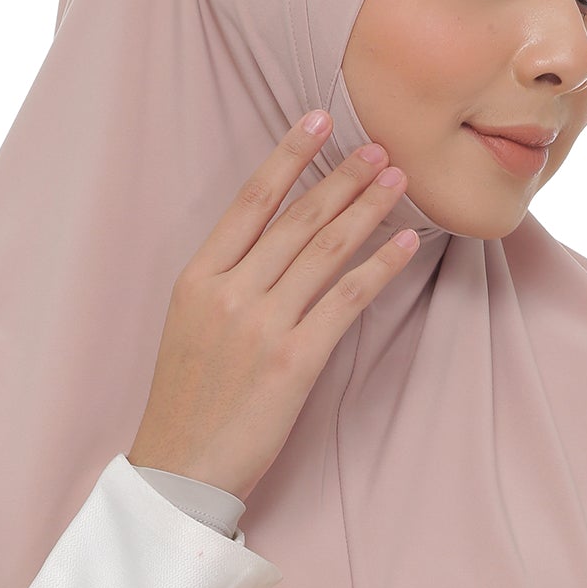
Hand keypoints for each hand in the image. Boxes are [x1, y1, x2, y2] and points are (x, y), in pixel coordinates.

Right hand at [128, 110, 417, 502]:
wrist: (180, 469)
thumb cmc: (186, 403)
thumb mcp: (188, 327)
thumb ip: (224, 283)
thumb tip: (271, 245)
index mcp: (196, 279)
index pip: (250, 202)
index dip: (289, 156)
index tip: (319, 118)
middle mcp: (229, 293)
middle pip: (297, 220)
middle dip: (344, 177)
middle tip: (380, 147)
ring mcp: (262, 326)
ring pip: (326, 251)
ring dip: (368, 210)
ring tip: (398, 181)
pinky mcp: (294, 362)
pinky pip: (346, 301)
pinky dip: (380, 268)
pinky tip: (406, 245)